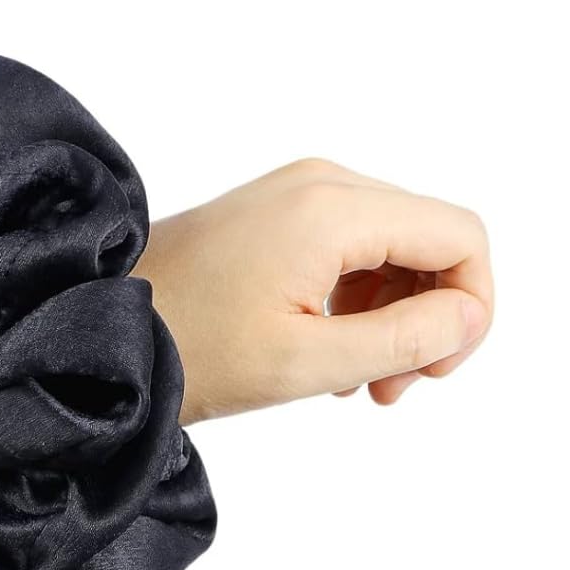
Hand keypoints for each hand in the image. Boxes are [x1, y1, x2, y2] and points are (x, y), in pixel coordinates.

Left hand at [132, 158, 493, 423]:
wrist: (97, 326)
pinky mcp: (275, 212)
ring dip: (394, 314)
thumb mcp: (306, 362)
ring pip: (391, 245)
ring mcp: (295, 192)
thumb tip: (470, 314)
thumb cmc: (188, 349)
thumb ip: (403, 338)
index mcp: (333, 208)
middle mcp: (321, 182)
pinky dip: (358, 300)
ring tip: (361, 382)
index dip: (471, 305)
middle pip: (428, 236)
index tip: (436, 369)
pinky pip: (349, 247)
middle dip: (429, 314)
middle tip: (395, 388)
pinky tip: (332, 351)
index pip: (459, 235)